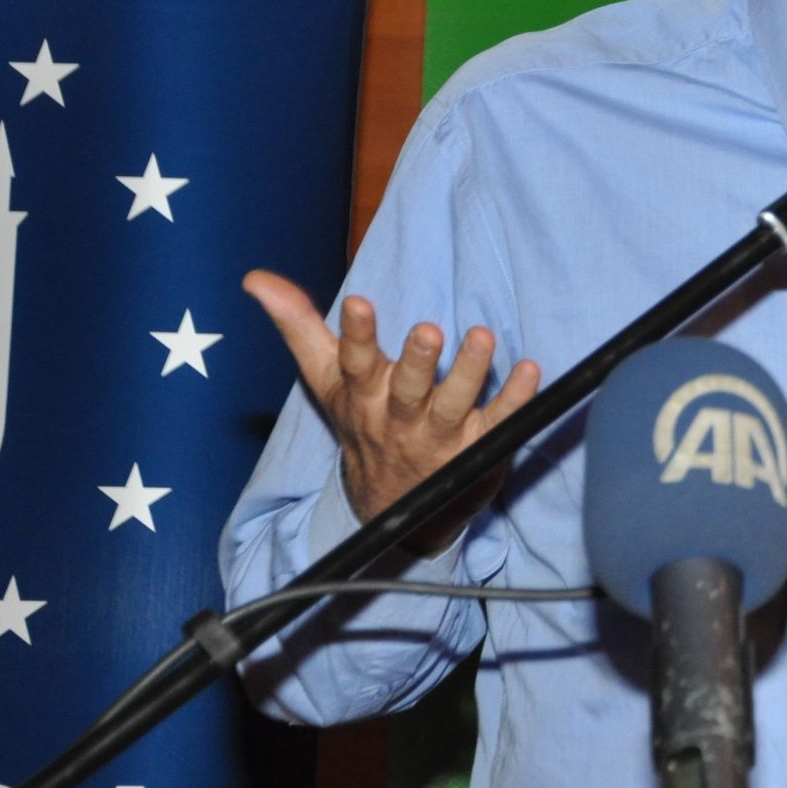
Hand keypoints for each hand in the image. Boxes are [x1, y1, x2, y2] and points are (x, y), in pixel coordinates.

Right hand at [244, 270, 541, 557]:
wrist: (393, 509)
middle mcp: (397, 419)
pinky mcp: (478, 448)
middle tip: (428, 330)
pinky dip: (515, 397)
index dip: (356, 335)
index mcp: (361, 398)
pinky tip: (530, 370)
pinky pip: (499, 421)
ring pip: (453, 406)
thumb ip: (299, 326)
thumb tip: (257, 278)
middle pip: (406, 389)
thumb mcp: (327, 381)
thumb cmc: (363, 424)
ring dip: (469, 373)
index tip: (359, 301)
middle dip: (416, 361)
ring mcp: (439, 438)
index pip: (353, 364)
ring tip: (482, 338)